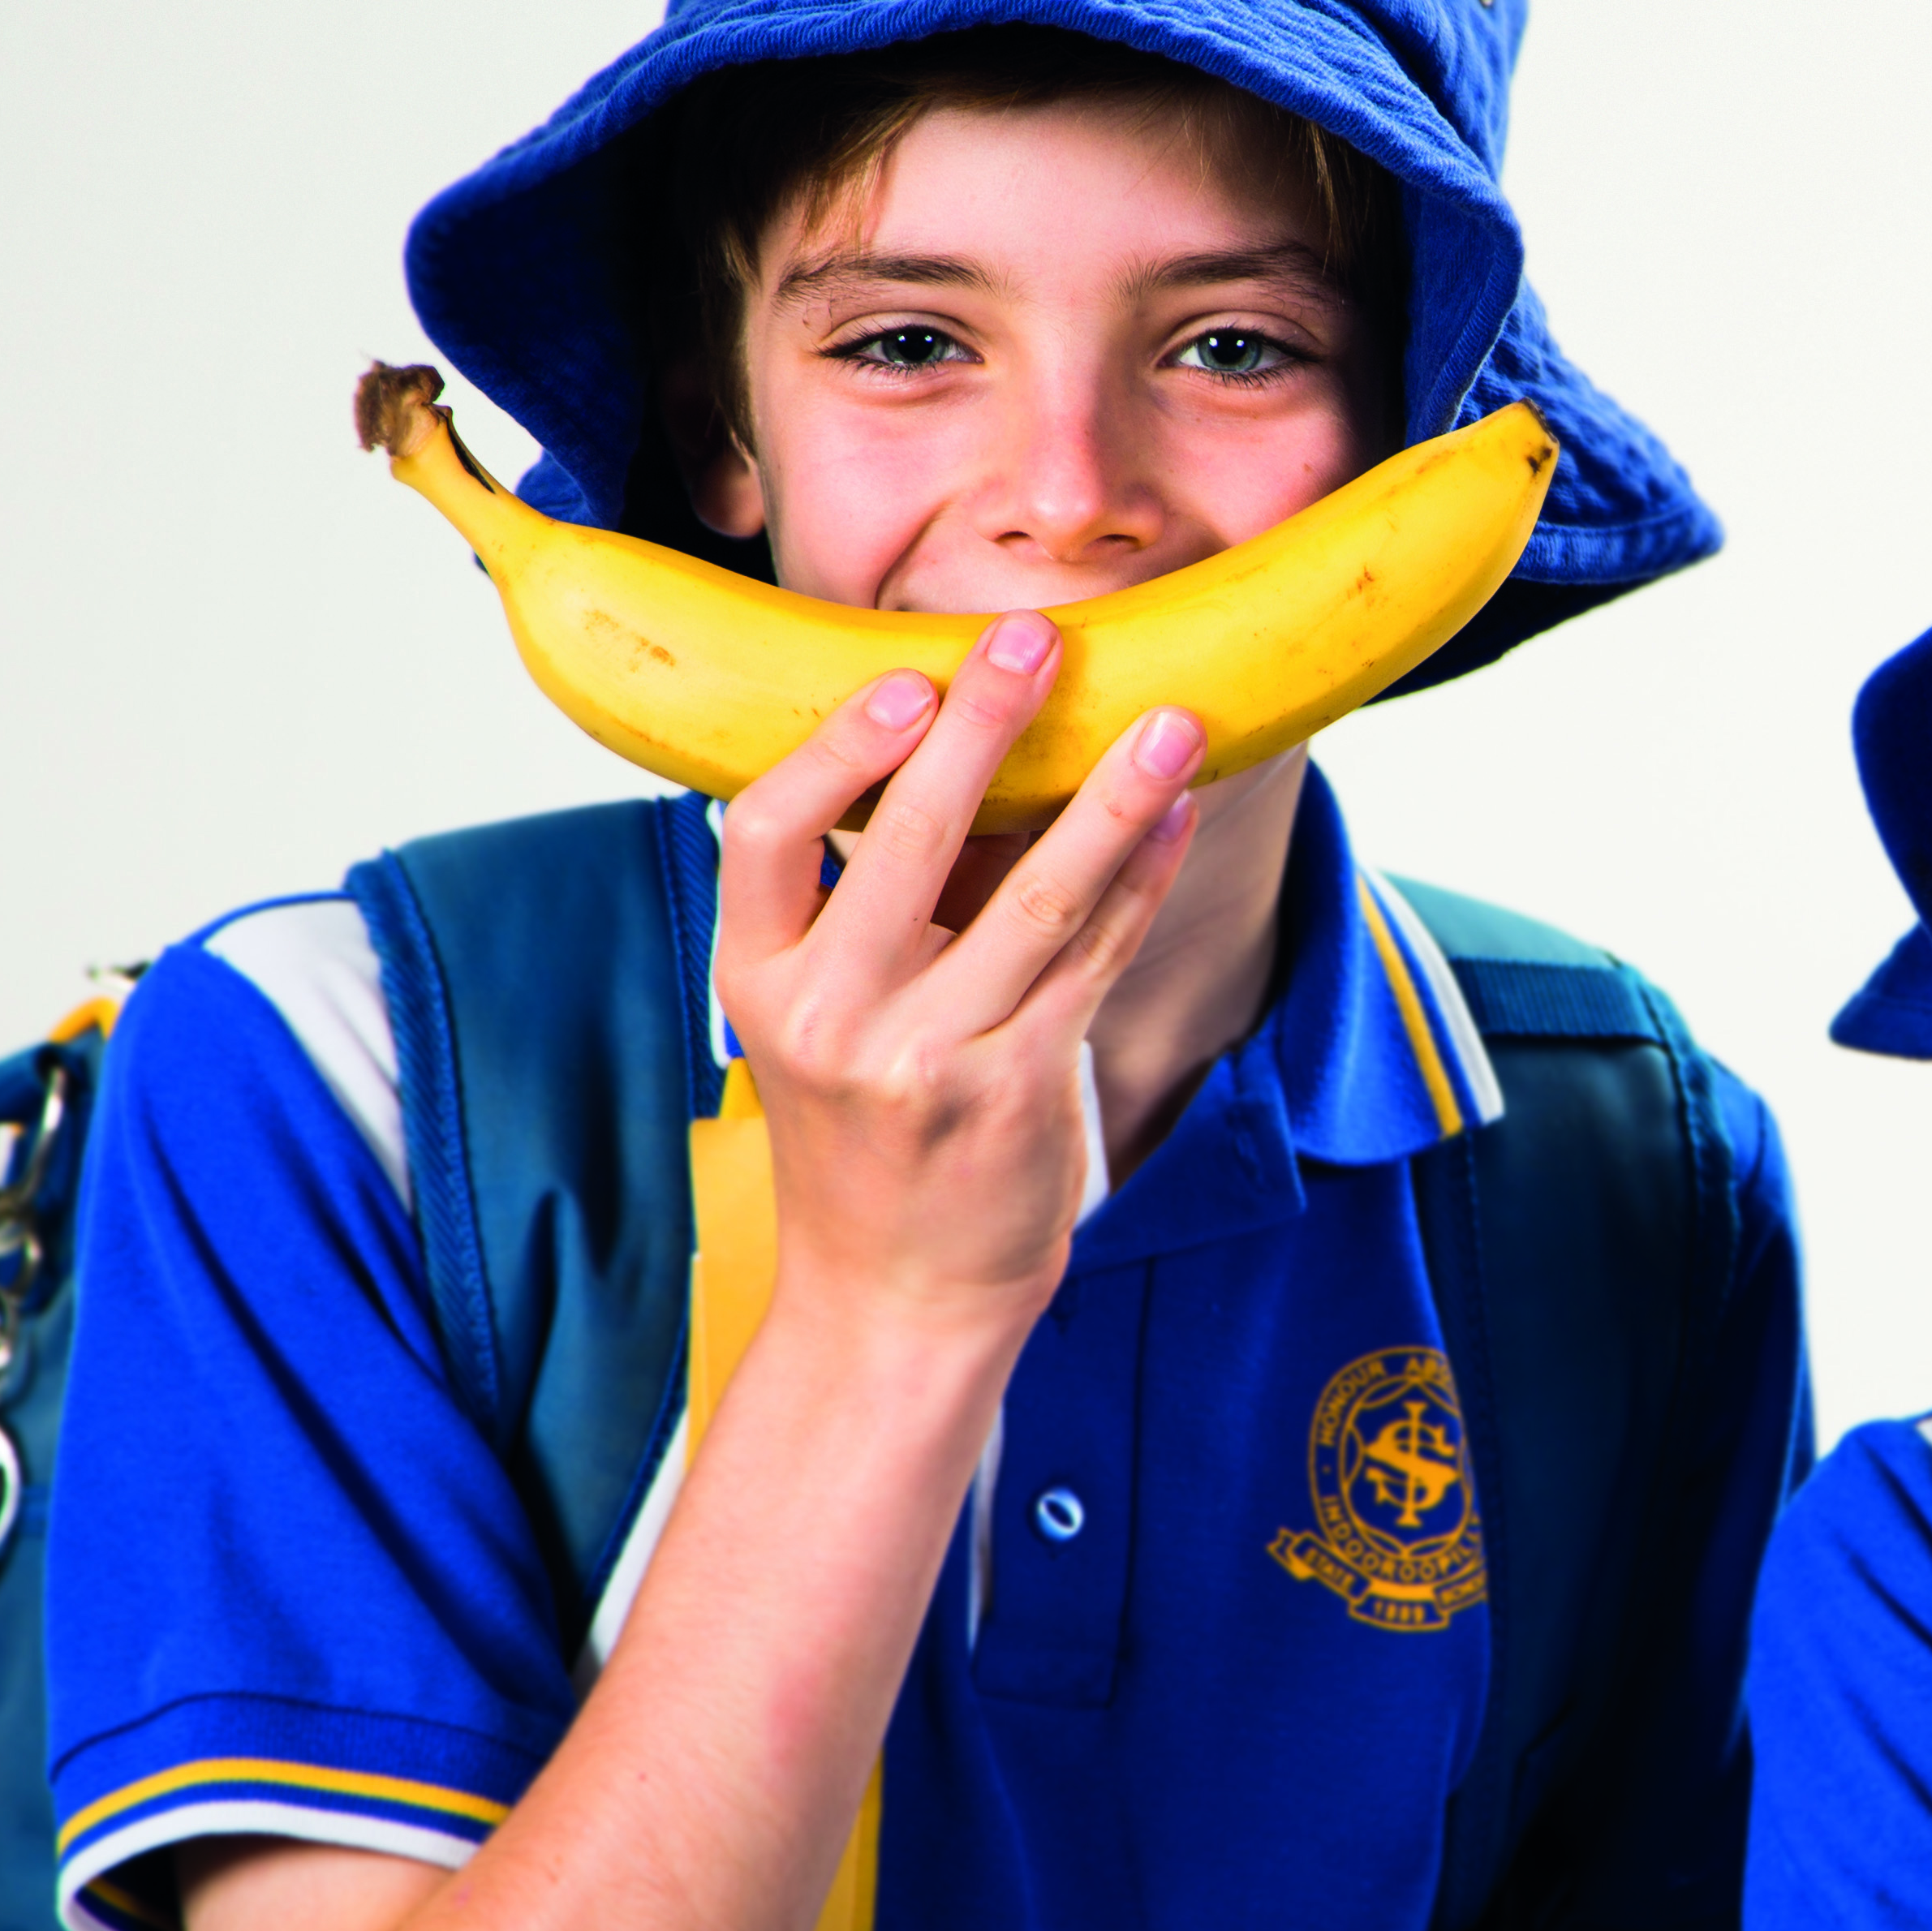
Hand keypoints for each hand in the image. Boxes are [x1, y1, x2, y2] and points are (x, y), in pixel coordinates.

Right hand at [712, 614, 1203, 1354]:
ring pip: (1033, 895)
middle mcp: (827, 1016)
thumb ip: (871, 902)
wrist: (895, 1294)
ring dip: (1111, 795)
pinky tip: (1175, 815)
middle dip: (981, 724)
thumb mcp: (821, 1018)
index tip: (901, 678)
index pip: (764, 832)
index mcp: (756, 981)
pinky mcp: (1013, 1090)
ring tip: (1171, 718)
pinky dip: (1140, 878)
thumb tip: (966, 741)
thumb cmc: (867, 1128)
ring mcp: (922, 1058)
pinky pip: (1093, 958)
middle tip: (1036, 636)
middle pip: (911, 840)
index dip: (834, 750)